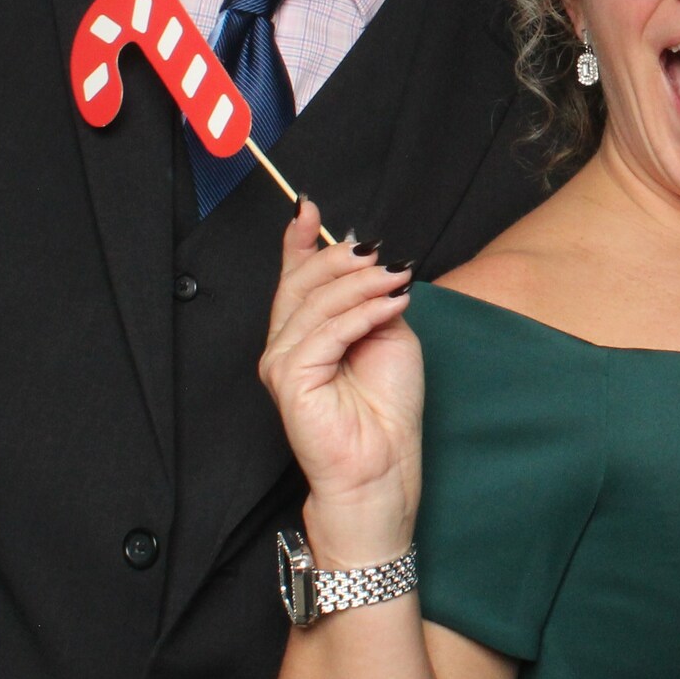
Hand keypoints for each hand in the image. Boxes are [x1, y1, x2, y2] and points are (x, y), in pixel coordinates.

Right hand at [258, 201, 422, 563]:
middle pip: (303, 281)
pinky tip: (392, 304)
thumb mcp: (387, 336)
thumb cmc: (385, 411)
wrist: (381, 470)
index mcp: (304, 332)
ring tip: (397, 278)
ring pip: (316, 302)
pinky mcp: (290, 379)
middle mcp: (284, 344)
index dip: (299, 240)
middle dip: (342, 258)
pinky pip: (326, 332)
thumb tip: (371, 257)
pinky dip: (362, 313)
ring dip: (361, 284)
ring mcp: (282, 362)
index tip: (311, 208)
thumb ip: (373, 299)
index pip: (294, 276)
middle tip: (380, 252)